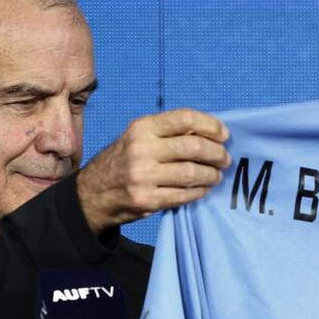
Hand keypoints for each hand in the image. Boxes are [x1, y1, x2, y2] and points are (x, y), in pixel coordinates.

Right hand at [77, 108, 231, 233]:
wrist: (93, 193)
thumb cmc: (124, 161)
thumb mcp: (139, 137)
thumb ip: (169, 132)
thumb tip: (211, 133)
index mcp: (142, 128)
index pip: (185, 119)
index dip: (211, 125)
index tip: (224, 135)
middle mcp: (141, 149)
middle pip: (193, 147)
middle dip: (216, 153)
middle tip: (225, 159)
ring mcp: (143, 176)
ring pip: (192, 173)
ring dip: (211, 175)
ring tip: (216, 175)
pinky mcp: (146, 200)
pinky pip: (183, 195)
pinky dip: (199, 192)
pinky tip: (203, 189)